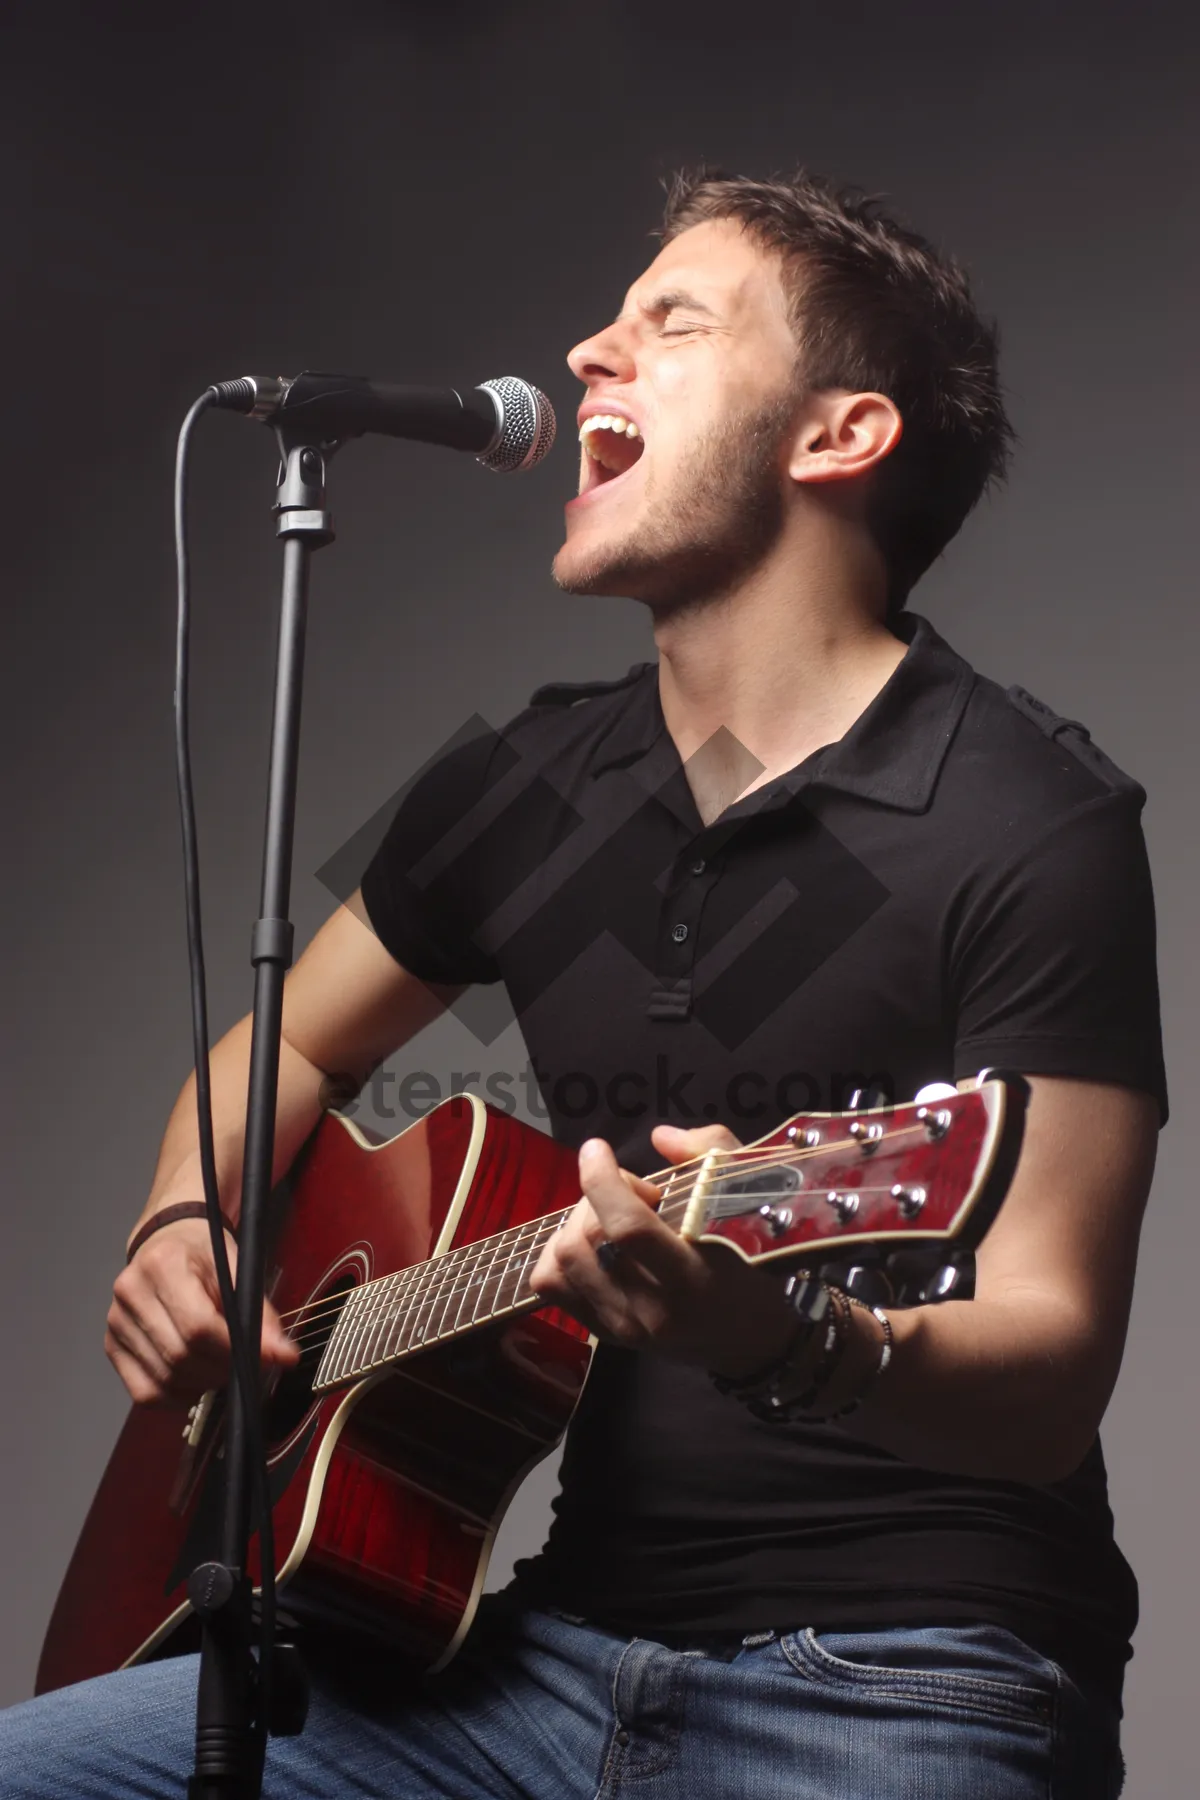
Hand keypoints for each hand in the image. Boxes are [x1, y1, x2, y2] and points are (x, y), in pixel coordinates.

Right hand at [106, 1216, 299, 1405]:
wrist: (166, 1242)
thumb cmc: (203, 1253)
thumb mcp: (237, 1268)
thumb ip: (259, 1312)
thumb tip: (282, 1354)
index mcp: (163, 1265)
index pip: (197, 1325)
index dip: (233, 1350)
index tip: (263, 1358)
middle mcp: (132, 1293)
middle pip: (180, 1356)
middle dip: (221, 1370)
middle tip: (244, 1365)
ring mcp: (117, 1322)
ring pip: (164, 1378)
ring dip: (202, 1384)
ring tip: (222, 1368)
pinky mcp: (112, 1346)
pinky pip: (145, 1390)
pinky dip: (176, 1396)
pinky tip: (195, 1380)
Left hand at [530, 1123, 798, 1377]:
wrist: (753, 1335)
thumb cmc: (755, 1260)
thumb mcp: (749, 1196)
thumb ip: (709, 1154)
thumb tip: (660, 1137)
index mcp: (693, 1278)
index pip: (627, 1228)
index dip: (602, 1180)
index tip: (597, 1149)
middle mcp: (652, 1310)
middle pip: (587, 1240)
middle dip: (597, 1197)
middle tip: (633, 1193)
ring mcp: (624, 1328)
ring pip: (561, 1261)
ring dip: (575, 1224)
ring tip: (610, 1218)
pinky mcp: (605, 1334)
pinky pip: (552, 1287)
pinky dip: (560, 1254)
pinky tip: (592, 1243)